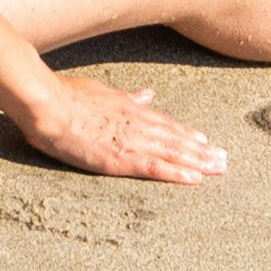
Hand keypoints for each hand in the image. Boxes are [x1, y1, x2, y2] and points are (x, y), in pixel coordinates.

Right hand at [4, 75, 228, 186]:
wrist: (46, 103)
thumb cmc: (64, 95)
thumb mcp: (100, 91)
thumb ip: (126, 97)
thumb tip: (146, 94)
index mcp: (129, 109)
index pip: (164, 123)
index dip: (185, 133)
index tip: (204, 140)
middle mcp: (136, 123)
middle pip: (176, 138)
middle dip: (201, 150)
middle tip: (224, 159)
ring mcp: (130, 140)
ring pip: (173, 152)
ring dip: (198, 161)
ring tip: (219, 168)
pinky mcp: (120, 158)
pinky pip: (155, 167)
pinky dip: (177, 173)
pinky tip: (195, 180)